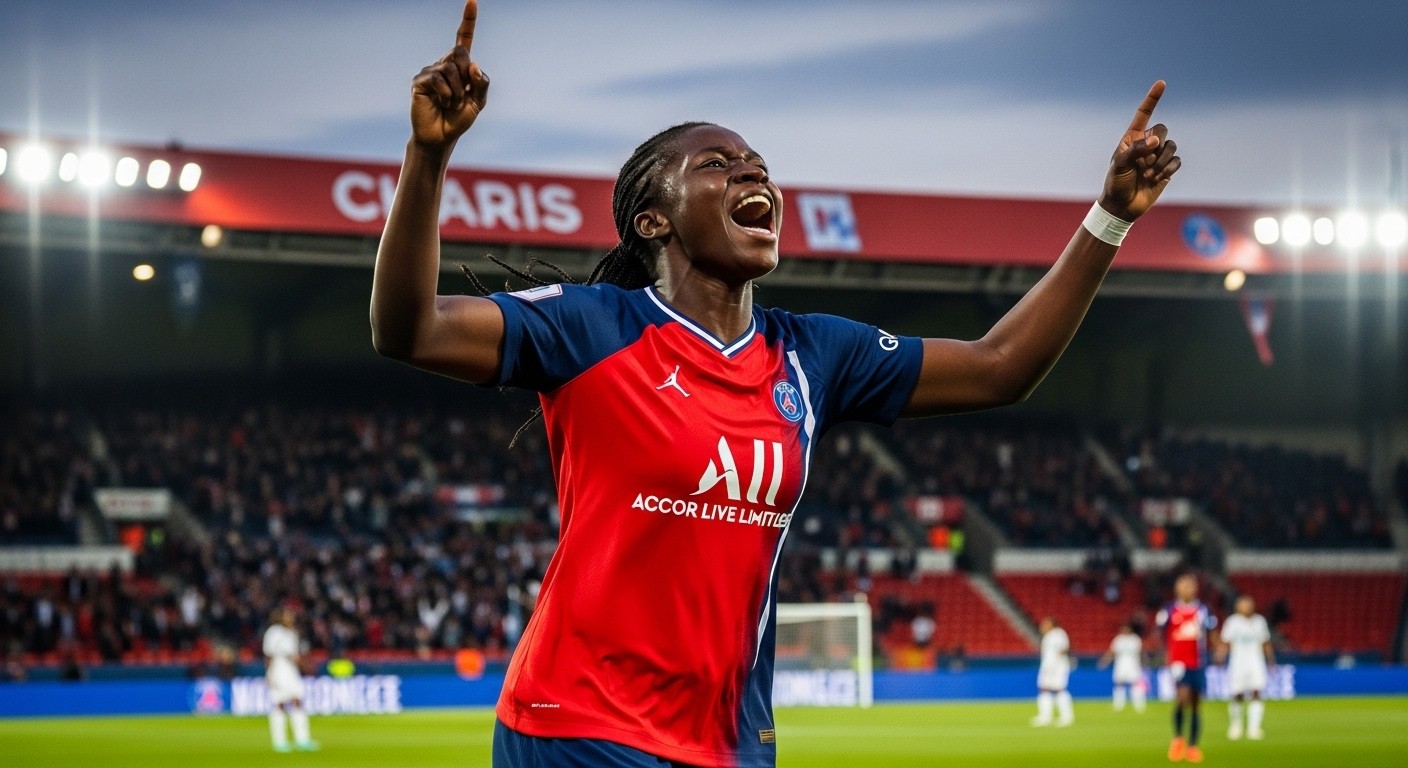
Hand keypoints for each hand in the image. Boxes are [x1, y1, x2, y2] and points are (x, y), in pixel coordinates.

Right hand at [410, 0, 490, 148]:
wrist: (441, 137)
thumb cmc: (459, 119)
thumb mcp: (478, 102)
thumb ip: (481, 83)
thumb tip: (474, 64)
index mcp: (460, 67)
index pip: (463, 39)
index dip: (468, 21)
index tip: (472, 1)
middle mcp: (444, 64)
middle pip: (460, 53)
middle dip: (466, 75)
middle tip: (463, 94)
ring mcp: (430, 71)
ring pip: (450, 68)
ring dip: (457, 90)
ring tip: (452, 103)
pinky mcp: (419, 81)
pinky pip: (437, 78)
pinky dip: (446, 93)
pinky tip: (443, 102)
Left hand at [1099, 81, 1180, 220]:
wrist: (1123, 206)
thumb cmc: (1116, 183)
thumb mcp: (1120, 165)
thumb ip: (1135, 150)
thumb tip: (1155, 141)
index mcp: (1132, 138)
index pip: (1144, 114)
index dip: (1153, 98)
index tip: (1162, 83)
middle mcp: (1146, 144)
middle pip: (1162, 130)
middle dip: (1157, 144)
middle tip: (1145, 162)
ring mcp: (1157, 156)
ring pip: (1171, 146)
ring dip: (1161, 161)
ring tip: (1148, 174)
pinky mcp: (1167, 168)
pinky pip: (1176, 161)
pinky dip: (1168, 169)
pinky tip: (1157, 178)